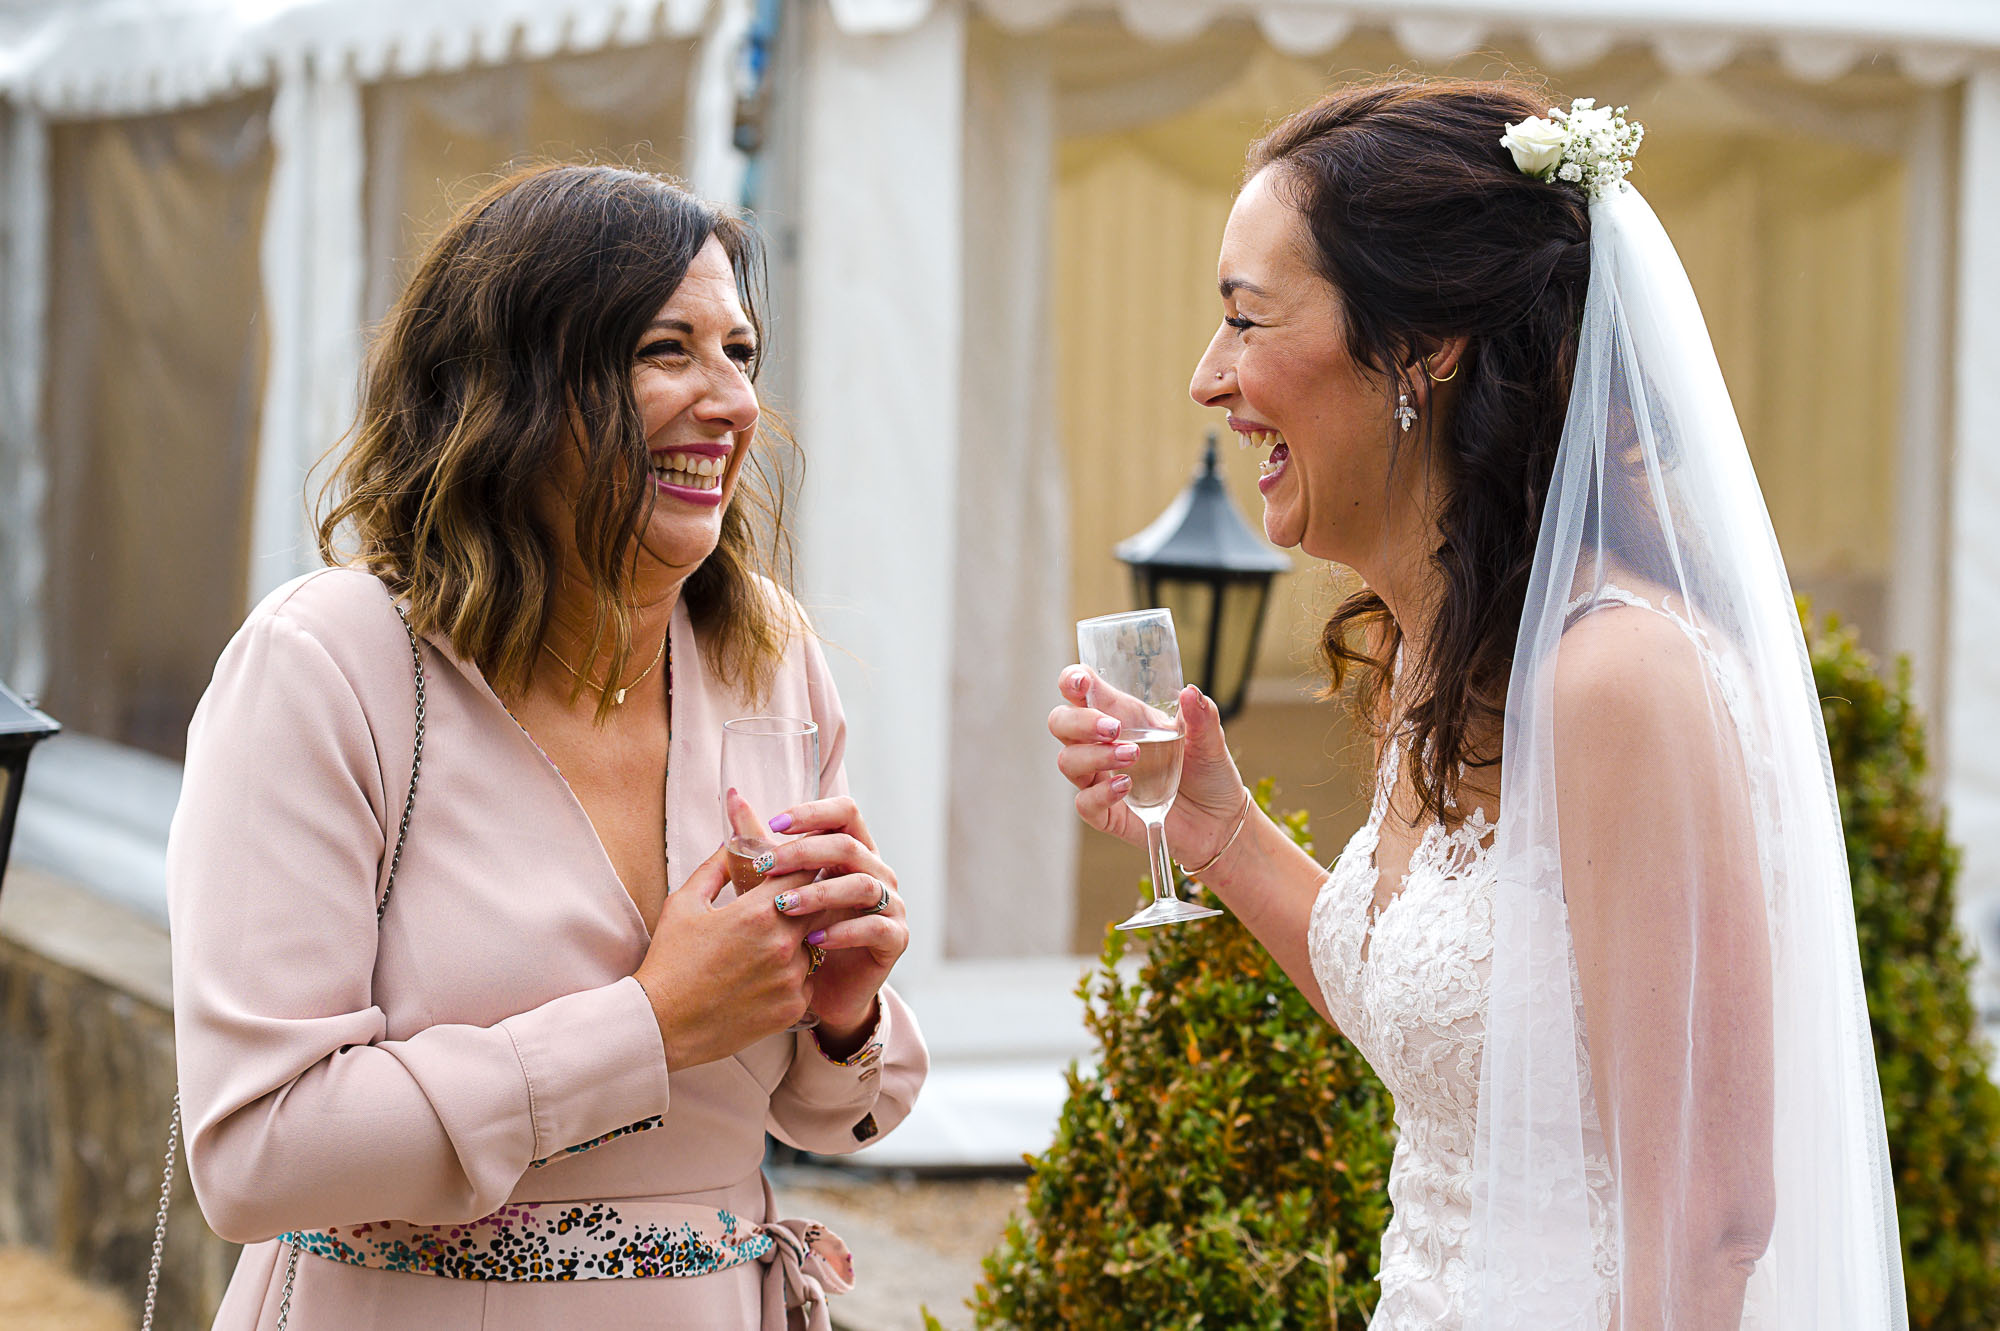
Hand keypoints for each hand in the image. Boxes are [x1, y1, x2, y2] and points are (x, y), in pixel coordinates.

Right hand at [633, 843, 814, 1069]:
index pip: (804, 872)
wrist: (662, 1025)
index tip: (799, 864)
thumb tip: (734, 841)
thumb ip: (716, 867)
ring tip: (769, 944)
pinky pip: (808, 980)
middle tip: (793, 899)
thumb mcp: (684, 904)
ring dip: (801, 939)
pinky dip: (794, 974)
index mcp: (757, 912)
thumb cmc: (670, 962)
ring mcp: (791, 978)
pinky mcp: (793, 1007)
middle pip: (820, 905)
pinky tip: (765, 976)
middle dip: (808, 899)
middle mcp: (782, 943)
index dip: (803, 864)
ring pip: (815, 944)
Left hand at [762, 796, 907, 1043]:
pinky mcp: (895, 939)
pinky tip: (813, 940)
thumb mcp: (773, 884)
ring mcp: (891, 904)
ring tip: (783, 906)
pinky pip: (875, 928)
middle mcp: (877, 871)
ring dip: (819, 892)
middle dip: (804, 853)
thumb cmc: (797, 931)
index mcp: (853, 850)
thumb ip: (757, 843)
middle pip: (849, 846)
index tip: (774, 824)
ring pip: (862, 885)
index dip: (813, 813)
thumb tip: (732, 797)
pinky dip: (843, 932)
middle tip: (765, 867)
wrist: (821, 991)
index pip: (845, 813)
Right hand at [1048, 666, 1247, 866]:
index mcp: (1125, 717)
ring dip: (1094, 755)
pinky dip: (1101, 793)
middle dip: (1079, 721)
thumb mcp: (1210, 741)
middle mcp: (1105, 745)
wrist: (1220, 820)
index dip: (1071, 681)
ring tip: (1132, 756)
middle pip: (1062, 723)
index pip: (1082, 692)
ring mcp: (1102, 779)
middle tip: (1112, 728)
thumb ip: (1202, 716)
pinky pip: (1084, 802)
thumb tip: (1191, 693)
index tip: (1080, 682)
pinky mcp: (1107, 813)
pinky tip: (1126, 786)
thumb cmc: (1208, 773)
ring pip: (1068, 761)